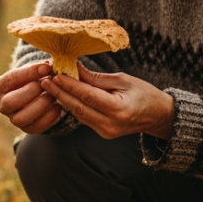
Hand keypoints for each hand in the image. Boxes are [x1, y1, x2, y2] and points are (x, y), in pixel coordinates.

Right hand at [0, 61, 65, 133]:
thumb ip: (39, 68)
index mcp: (0, 87)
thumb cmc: (33, 78)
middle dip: (31, 92)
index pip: (10, 79)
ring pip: (21, 119)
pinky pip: (35, 128)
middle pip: (10, 102)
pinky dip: (49, 118)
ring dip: (40, 106)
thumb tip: (47, 67)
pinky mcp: (26, 128)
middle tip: (47, 84)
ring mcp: (13, 118)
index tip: (46, 67)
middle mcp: (3, 104)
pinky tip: (58, 107)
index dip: (29, 72)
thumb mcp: (33, 70)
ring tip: (53, 96)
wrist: (37, 94)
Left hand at [40, 61, 174, 139]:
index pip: (87, 95)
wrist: (158, 116)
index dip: (69, 85)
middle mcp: (110, 124)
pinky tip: (62, 95)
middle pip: (78, 107)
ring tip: (50, 85)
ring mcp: (106, 132)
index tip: (55, 74)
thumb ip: (96, 78)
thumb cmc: (143, 93)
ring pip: (78, 114)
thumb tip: (74, 68)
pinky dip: (73, 105)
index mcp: (118, 109)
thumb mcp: (122, 80)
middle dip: (60, 93)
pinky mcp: (102, 133)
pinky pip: (83, 118)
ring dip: (63, 99)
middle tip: (45, 80)